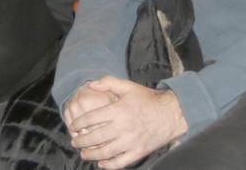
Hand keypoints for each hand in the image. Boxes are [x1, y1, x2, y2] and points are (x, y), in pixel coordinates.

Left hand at [70, 76, 186, 169]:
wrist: (171, 113)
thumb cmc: (148, 99)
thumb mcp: (128, 86)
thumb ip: (108, 83)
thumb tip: (91, 84)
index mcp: (118, 110)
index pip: (91, 119)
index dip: (79, 123)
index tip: (73, 126)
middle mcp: (122, 127)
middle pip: (95, 137)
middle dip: (81, 141)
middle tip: (75, 142)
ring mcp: (131, 141)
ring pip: (106, 152)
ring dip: (92, 154)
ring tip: (84, 154)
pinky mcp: (139, 151)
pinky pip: (121, 162)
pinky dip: (109, 165)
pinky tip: (101, 164)